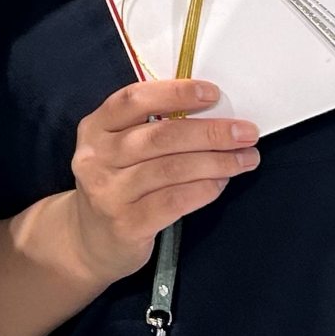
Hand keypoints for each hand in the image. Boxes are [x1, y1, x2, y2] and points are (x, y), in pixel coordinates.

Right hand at [55, 78, 258, 283]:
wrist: (88, 243)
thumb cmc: (115, 185)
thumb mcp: (118, 150)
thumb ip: (150, 128)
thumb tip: (211, 113)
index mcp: (95, 127)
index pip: (134, 99)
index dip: (175, 93)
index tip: (213, 93)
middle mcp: (96, 157)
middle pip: (160, 136)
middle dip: (210, 132)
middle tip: (245, 132)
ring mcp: (109, 192)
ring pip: (171, 168)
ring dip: (216, 162)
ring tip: (245, 158)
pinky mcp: (126, 224)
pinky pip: (173, 201)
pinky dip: (203, 189)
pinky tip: (221, 182)